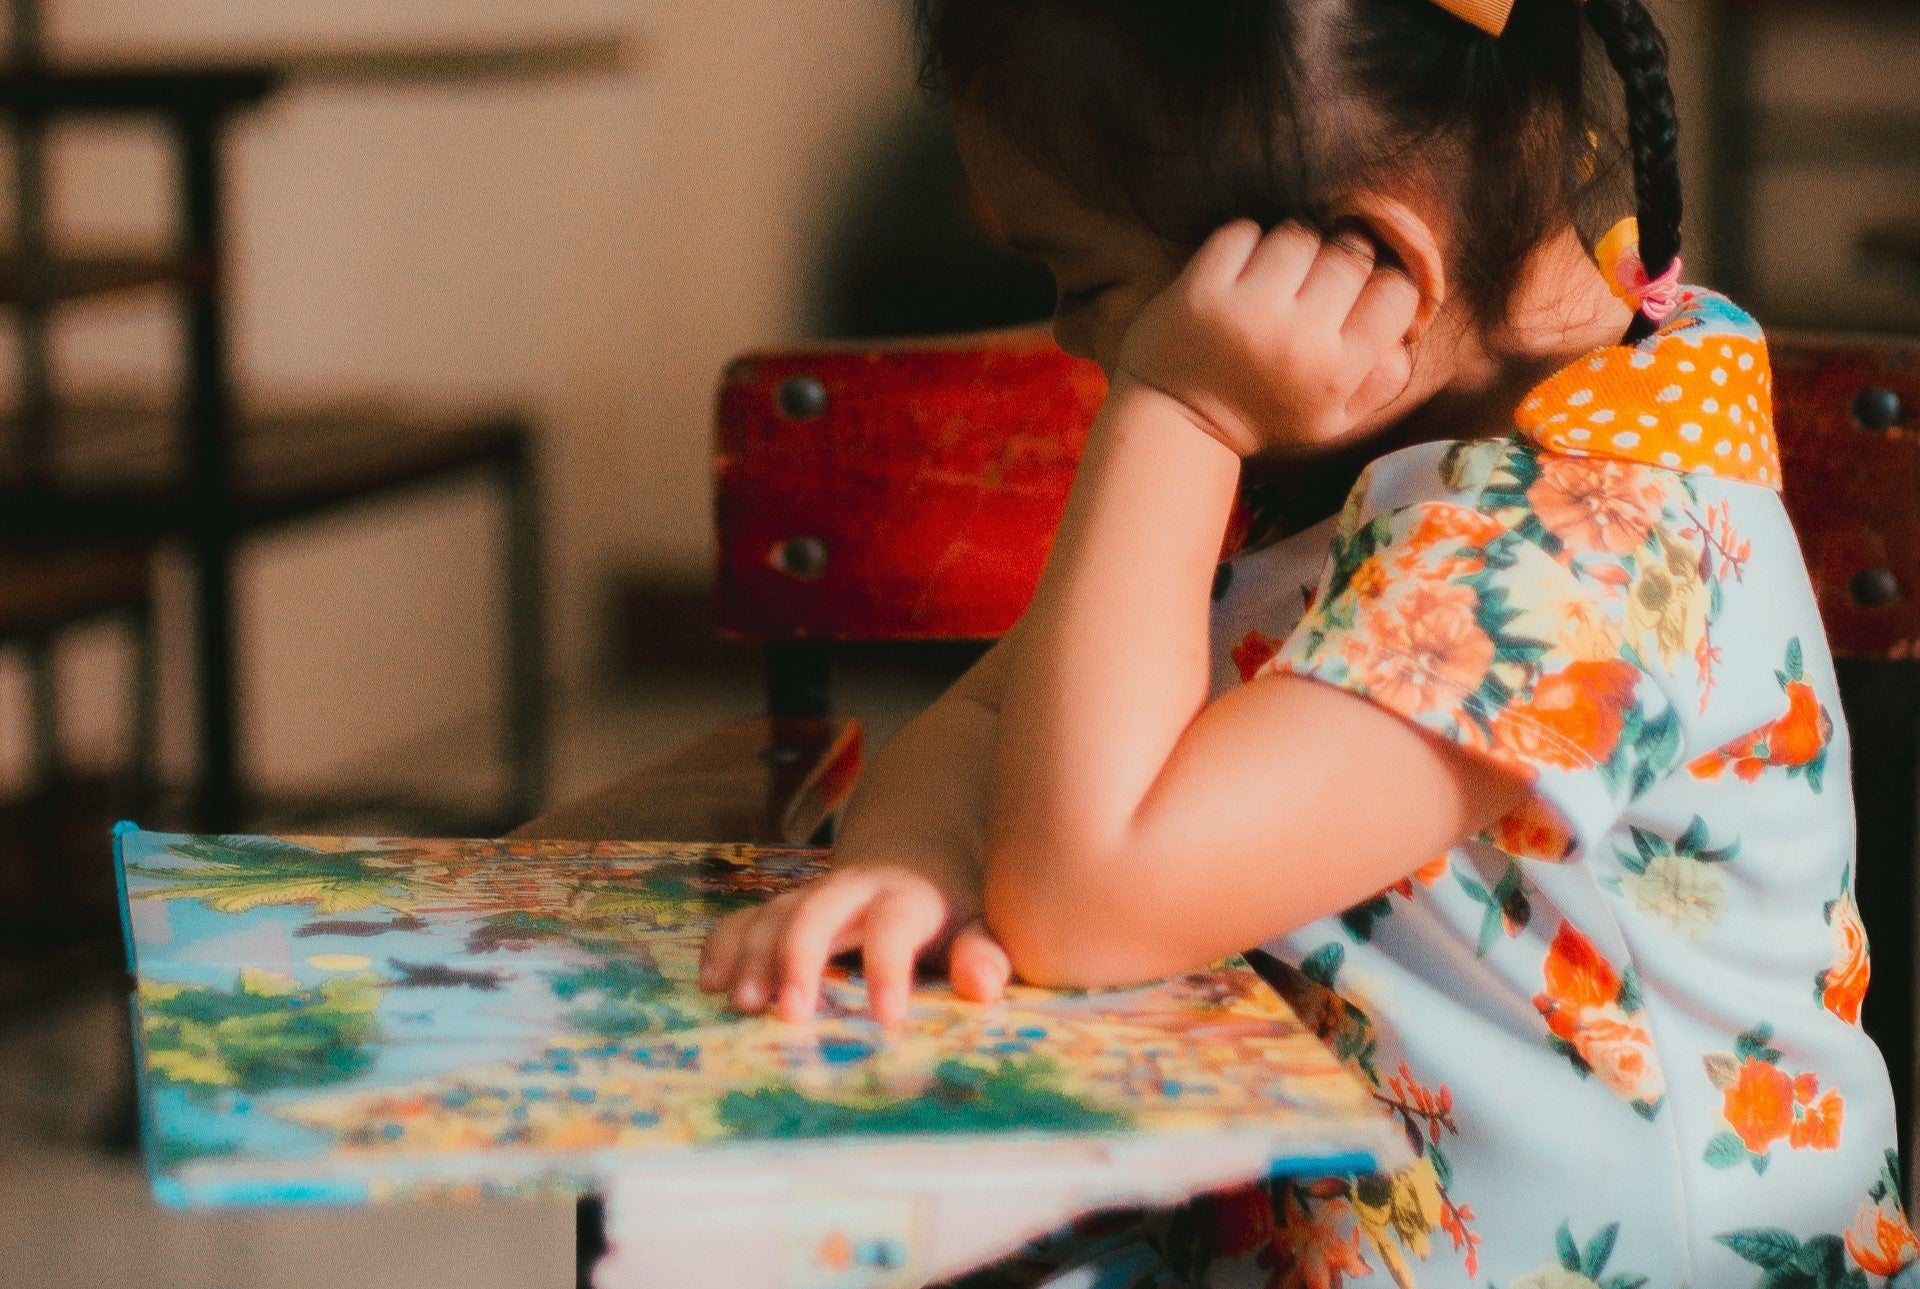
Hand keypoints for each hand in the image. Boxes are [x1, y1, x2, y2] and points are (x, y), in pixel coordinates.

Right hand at [697, 863, 1011, 1027]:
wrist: (919, 856)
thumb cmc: (954, 909)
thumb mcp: (982, 925)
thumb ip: (985, 954)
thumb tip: (983, 986)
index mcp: (907, 898)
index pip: (894, 927)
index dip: (889, 969)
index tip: (886, 1018)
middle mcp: (854, 890)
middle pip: (818, 912)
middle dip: (798, 959)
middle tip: (788, 1013)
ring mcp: (814, 895)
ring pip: (775, 914)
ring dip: (754, 958)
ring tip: (743, 1006)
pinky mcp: (785, 906)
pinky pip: (747, 917)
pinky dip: (725, 945)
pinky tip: (710, 982)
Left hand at [1115, 221, 1422, 457]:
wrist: (1178, 421)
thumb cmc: (1265, 413)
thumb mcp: (1333, 420)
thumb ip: (1382, 378)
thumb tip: (1410, 328)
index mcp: (1336, 374)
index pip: (1398, 293)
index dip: (1382, 288)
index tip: (1357, 299)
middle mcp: (1297, 340)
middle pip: (1351, 254)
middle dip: (1336, 263)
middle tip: (1311, 289)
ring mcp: (1246, 311)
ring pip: (1300, 234)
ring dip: (1290, 250)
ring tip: (1273, 282)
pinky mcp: (1202, 288)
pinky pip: (1244, 231)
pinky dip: (1244, 244)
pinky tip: (1238, 276)